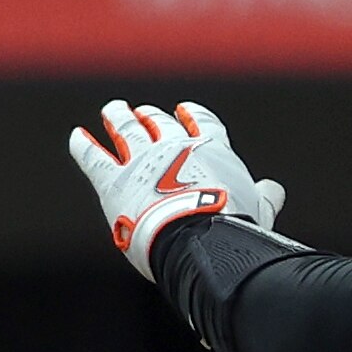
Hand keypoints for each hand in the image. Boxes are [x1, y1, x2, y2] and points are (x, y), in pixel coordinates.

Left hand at [65, 99, 285, 278]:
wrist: (198, 241)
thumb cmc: (234, 228)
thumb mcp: (258, 210)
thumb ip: (263, 197)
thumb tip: (273, 190)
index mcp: (211, 150)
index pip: (202, 122)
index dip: (193, 115)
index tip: (185, 111)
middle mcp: (173, 147)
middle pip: (159, 123)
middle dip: (151, 117)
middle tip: (144, 112)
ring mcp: (141, 160)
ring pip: (126, 129)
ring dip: (119, 117)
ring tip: (114, 110)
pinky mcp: (113, 180)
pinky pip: (93, 156)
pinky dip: (83, 145)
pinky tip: (77, 136)